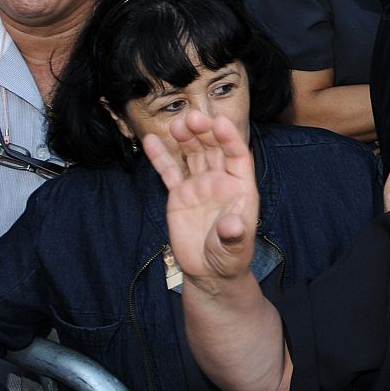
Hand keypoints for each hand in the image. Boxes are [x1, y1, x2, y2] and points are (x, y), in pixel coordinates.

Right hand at [141, 110, 259, 293]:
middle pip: (213, 150)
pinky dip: (160, 157)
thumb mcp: (235, 247)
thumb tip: (231, 225)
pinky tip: (150, 140)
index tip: (220, 123)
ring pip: (192, 155)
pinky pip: (169, 172)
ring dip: (185, 138)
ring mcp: (198, 185)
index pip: (237, 156)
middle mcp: (220, 180)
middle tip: (193, 118)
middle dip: (204, 133)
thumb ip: (234, 235)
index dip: (230, 139)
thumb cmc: (229, 256)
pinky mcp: (179, 195)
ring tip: (177, 124)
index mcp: (239, 187)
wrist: (209, 272)